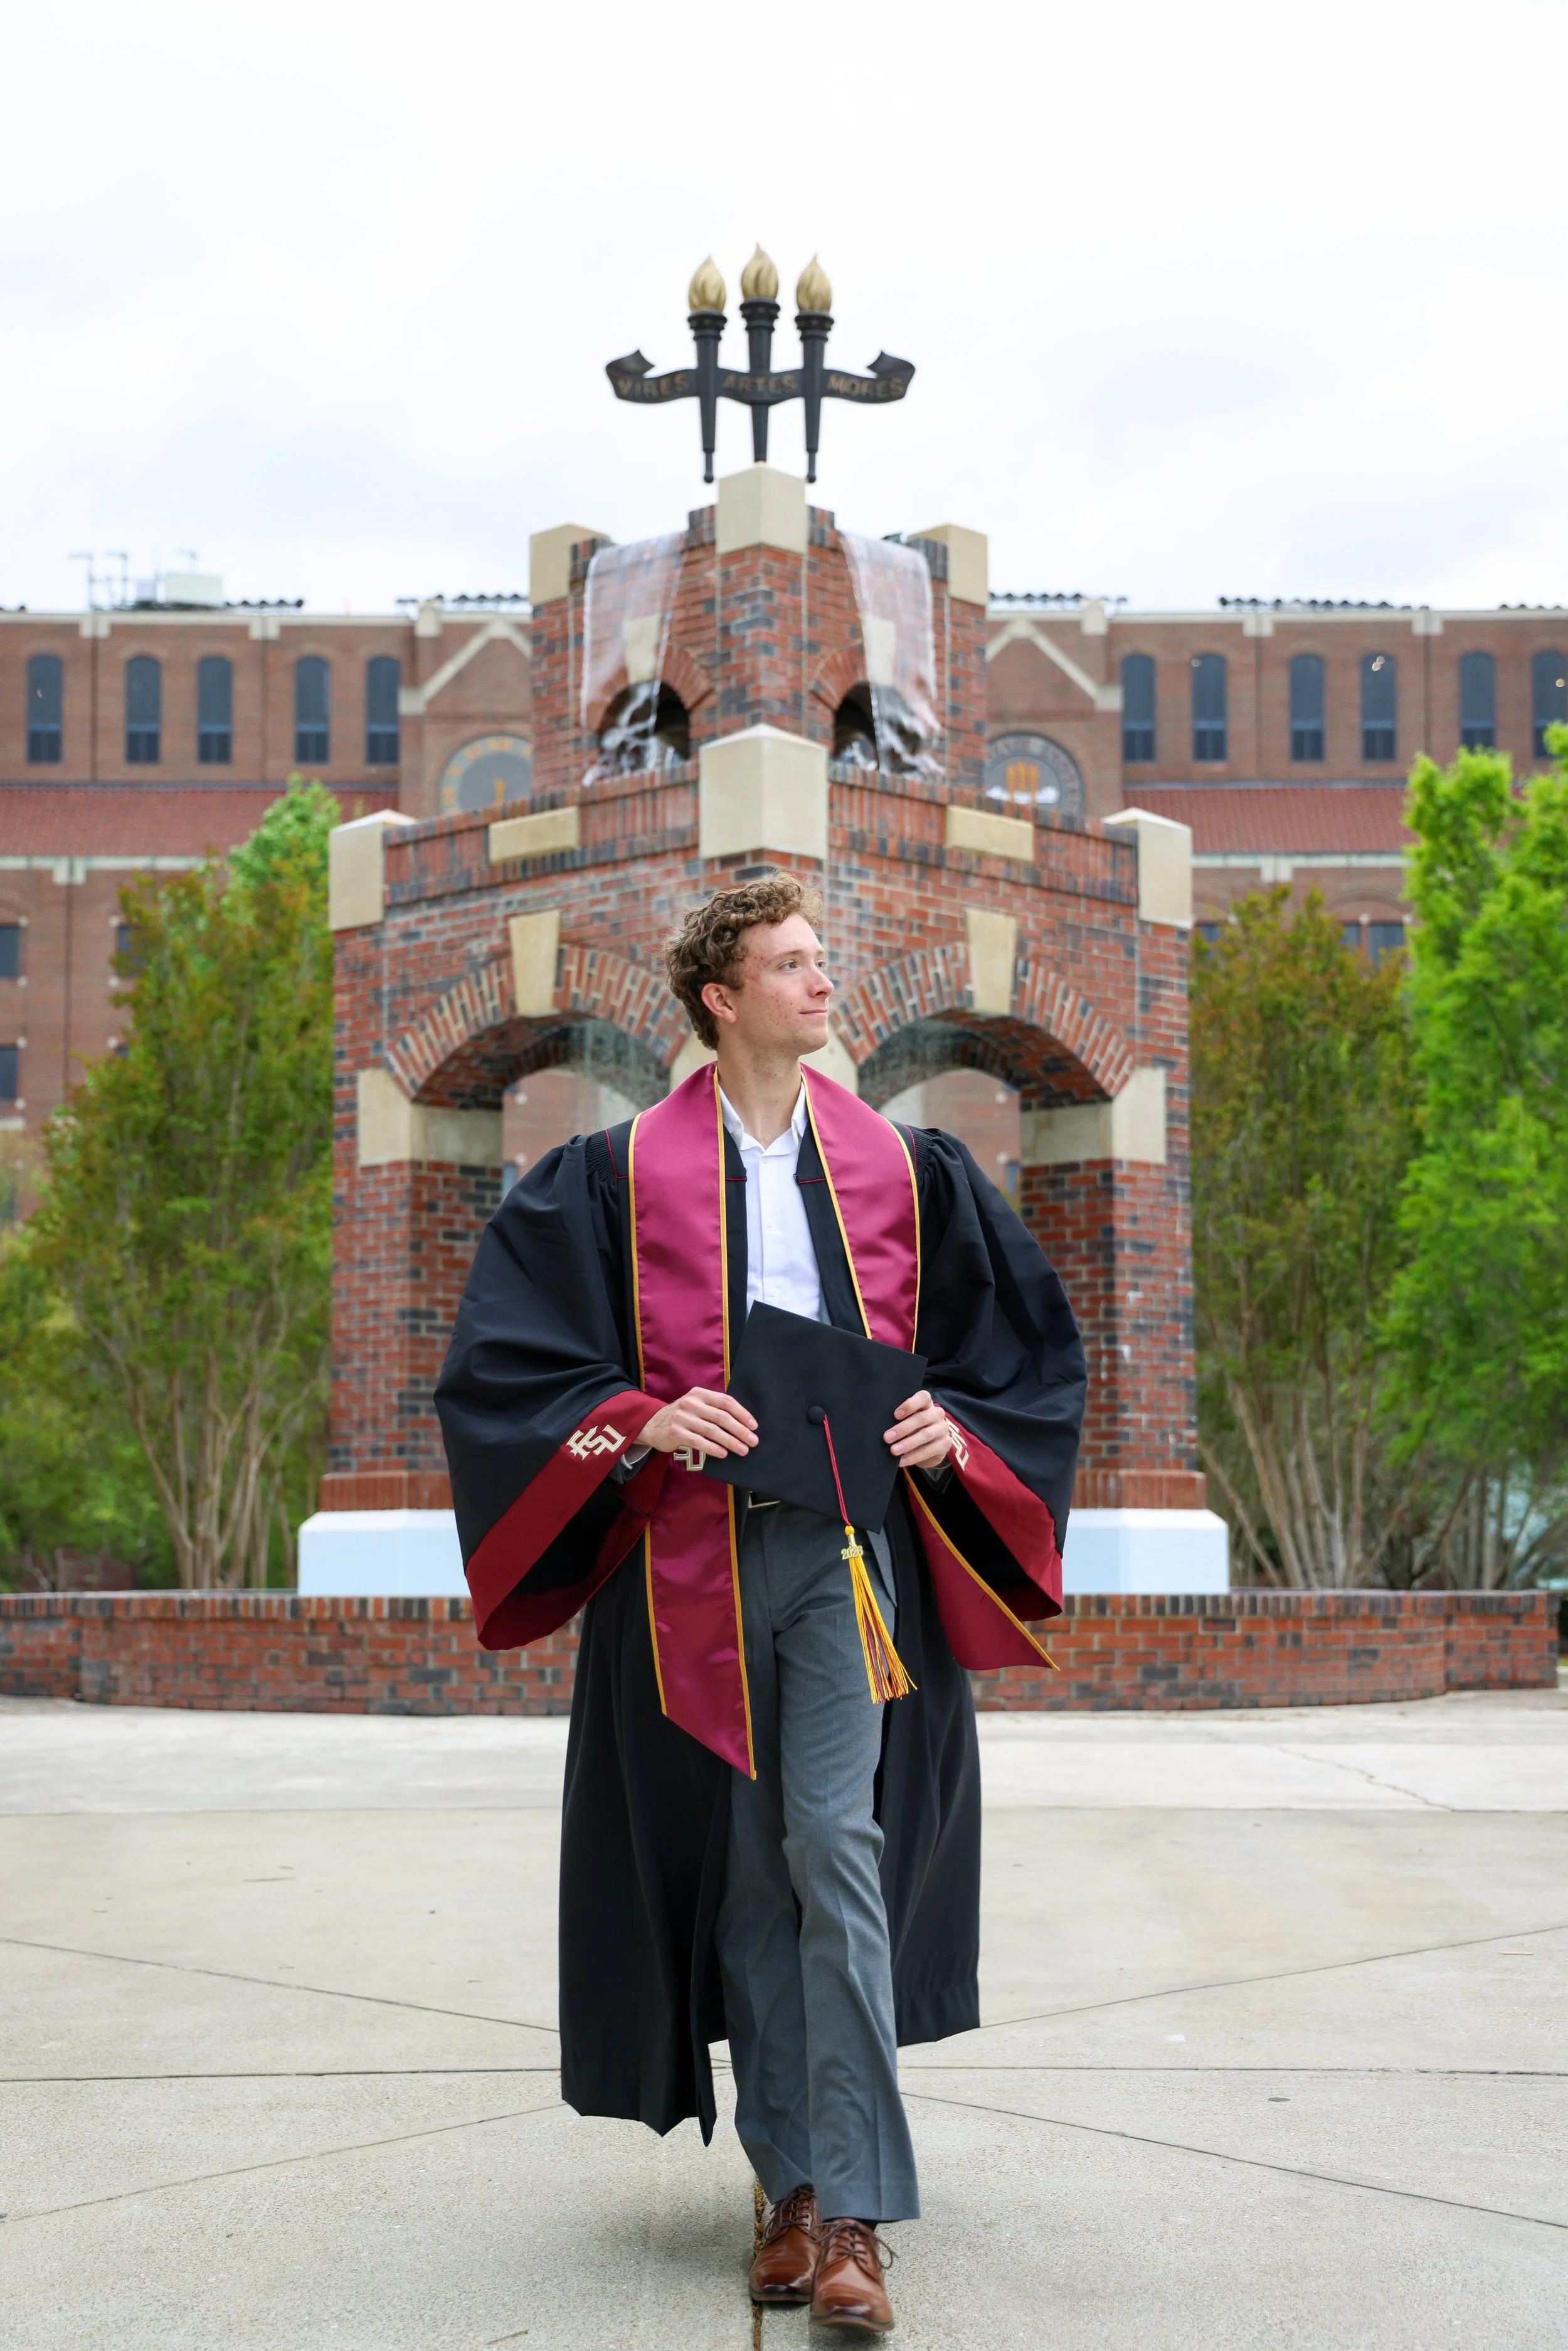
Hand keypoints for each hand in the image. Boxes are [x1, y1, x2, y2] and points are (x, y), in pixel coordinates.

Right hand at [639, 1387, 757, 1460]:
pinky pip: (698, 1441)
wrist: (652, 1424)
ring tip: (742, 1450)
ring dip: (730, 1441)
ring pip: (712, 1430)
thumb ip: (714, 1409)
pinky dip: (713, 1448)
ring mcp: (682, 1417)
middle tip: (753, 1441)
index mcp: (700, 1393)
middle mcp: (691, 1403)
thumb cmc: (683, 1417)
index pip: (726, 1401)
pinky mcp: (675, 1432)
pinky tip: (723, 1454)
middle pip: (721, 1417)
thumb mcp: (696, 1406)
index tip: (754, 1426)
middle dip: (740, 1430)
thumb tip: (743, 1425)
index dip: (742, 1414)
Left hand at [885, 1389, 952, 1470]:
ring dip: (907, 1444)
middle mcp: (937, 1414)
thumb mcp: (908, 1420)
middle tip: (887, 1437)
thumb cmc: (914, 1428)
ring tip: (893, 1450)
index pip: (923, 1397)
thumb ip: (900, 1419)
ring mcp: (943, 1429)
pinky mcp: (945, 1444)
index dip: (909, 1405)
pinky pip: (929, 1451)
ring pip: (926, 1435)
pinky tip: (901, 1461)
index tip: (895, 1415)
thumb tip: (883, 1426)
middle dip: (902, 1428)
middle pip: (922, 1418)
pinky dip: (913, 1457)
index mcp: (927, 1404)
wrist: (931, 1446)